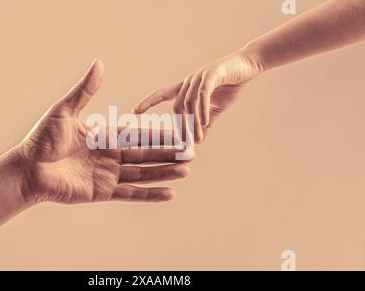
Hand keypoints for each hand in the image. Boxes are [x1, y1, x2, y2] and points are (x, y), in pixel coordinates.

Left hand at [17, 59, 190, 203]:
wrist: (27, 169)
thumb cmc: (42, 139)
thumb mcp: (65, 111)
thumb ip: (85, 90)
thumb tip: (99, 63)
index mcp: (105, 136)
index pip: (138, 134)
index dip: (159, 133)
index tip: (179, 131)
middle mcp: (110, 155)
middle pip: (146, 154)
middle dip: (168, 153)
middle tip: (191, 152)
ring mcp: (108, 175)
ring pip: (143, 173)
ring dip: (164, 173)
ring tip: (186, 170)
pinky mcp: (102, 192)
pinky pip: (130, 193)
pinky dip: (149, 194)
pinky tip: (168, 193)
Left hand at [133, 47, 263, 142]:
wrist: (248, 65)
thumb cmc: (230, 85)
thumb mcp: (216, 109)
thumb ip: (205, 123)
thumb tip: (197, 141)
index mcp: (186, 87)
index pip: (163, 94)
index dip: (149, 102)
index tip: (135, 111)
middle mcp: (189, 81)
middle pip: (177, 106)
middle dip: (180, 126)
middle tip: (184, 143)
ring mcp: (199, 77)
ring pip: (189, 102)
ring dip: (191, 122)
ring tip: (196, 138)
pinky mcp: (212, 74)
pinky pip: (202, 94)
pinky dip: (202, 110)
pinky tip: (205, 123)